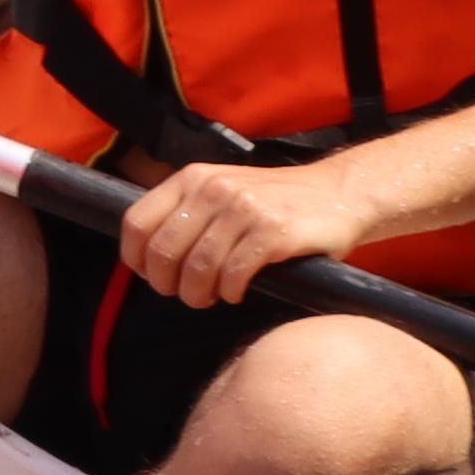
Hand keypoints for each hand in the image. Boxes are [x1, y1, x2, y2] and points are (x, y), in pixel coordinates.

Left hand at [116, 156, 361, 309]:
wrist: (337, 193)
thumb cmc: (275, 201)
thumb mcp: (223, 191)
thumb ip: (187, 212)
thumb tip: (149, 256)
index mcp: (193, 178)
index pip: (137, 223)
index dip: (137, 260)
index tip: (152, 277)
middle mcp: (214, 189)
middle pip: (163, 252)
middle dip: (169, 285)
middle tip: (187, 295)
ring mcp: (244, 209)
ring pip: (198, 268)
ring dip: (200, 294)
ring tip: (213, 297)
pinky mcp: (273, 231)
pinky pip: (234, 274)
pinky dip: (230, 292)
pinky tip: (238, 292)